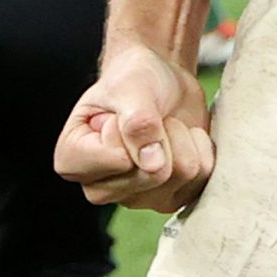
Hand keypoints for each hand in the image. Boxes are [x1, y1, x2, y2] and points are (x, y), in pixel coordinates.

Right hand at [54, 40, 213, 213]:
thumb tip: (153, 164)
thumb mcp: (130, 87)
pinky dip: (199, 147)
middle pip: (151, 174)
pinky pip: (202, 178)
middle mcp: (101, 188)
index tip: (117, 113)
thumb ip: (138, 122)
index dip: (128, 127)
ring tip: (162, 124)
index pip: (116, 159)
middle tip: (146, 116)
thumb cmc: (133, 78)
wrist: (160, 79)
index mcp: (73, 161)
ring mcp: (138, 198)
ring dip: (180, 136)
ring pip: (180, 175)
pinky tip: (180, 136)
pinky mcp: (171, 197)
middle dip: (159, 132)